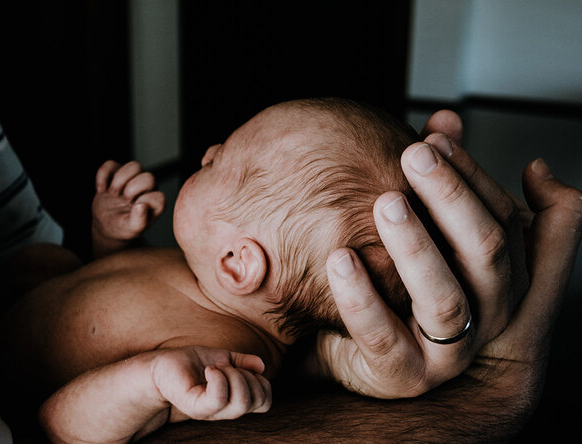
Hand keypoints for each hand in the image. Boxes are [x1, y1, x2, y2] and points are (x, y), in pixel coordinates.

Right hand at [92, 160, 165, 256]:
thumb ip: (139, 221)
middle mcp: (147, 188)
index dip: (145, 202)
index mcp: (155, 203)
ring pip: (134, 166)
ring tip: (113, 194)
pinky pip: (110, 164)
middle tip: (123, 201)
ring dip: (120, 180)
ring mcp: (132, 178)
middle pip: (148, 177)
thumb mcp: (131, 229)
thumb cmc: (123, 227)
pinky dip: (103, 176)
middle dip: (132, 190)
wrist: (105, 224)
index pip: (158, 196)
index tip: (133, 209)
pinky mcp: (116, 173)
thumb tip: (141, 206)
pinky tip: (101, 189)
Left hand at [150, 346, 270, 421]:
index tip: (243, 368)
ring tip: (216, 368)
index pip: (265, 401)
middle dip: (249, 376)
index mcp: (234, 399)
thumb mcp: (223, 358)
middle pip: (257, 401)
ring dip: (234, 376)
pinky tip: (209, 370)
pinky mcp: (196, 407)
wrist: (162, 366)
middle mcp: (225, 409)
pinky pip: (219, 398)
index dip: (263, 383)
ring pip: (242, 401)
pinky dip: (218, 378)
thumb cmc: (191, 363)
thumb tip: (262, 366)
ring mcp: (211, 410)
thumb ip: (243, 362)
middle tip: (228, 366)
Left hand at [317, 111, 581, 397]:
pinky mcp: (405, 375)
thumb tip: (445, 117)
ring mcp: (450, 350)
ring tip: (384, 203)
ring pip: (444, 297)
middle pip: (485, 250)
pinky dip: (361, 296)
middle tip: (413, 154)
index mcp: (502, 274)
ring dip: (415, 245)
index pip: (502, 216)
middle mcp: (489, 312)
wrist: (370, 355)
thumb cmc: (405, 284)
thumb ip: (441, 179)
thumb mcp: (431, 229)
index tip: (432, 136)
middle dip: (451, 196)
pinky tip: (338, 258)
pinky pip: (382, 336)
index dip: (470, 173)